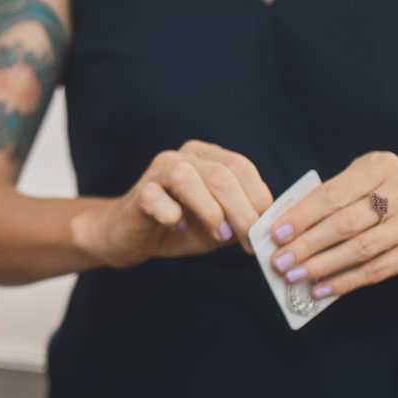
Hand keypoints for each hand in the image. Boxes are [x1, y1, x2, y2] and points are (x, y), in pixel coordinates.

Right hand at [84, 141, 272, 268]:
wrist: (128, 236)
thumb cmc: (177, 228)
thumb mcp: (219, 224)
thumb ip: (241, 219)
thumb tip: (269, 226)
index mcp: (207, 157)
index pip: (242, 167)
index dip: (259, 199)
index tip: (264, 231)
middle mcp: (183, 156)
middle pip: (221, 174)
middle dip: (242, 211)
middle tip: (248, 241)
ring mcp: (157, 172)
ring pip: (189, 178)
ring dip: (211, 212)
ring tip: (219, 235)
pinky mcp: (138, 194)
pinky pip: (156, 199)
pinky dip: (172, 216)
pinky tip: (176, 227)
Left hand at [267, 151, 397, 299]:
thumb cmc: (376, 202)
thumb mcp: (355, 190)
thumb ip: (324, 204)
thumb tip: (283, 233)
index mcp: (381, 165)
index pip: (333, 194)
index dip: (302, 216)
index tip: (276, 234)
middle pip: (346, 222)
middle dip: (308, 244)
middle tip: (280, 262)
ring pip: (361, 248)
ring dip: (323, 266)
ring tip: (295, 276)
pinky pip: (377, 270)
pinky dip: (345, 281)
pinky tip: (321, 289)